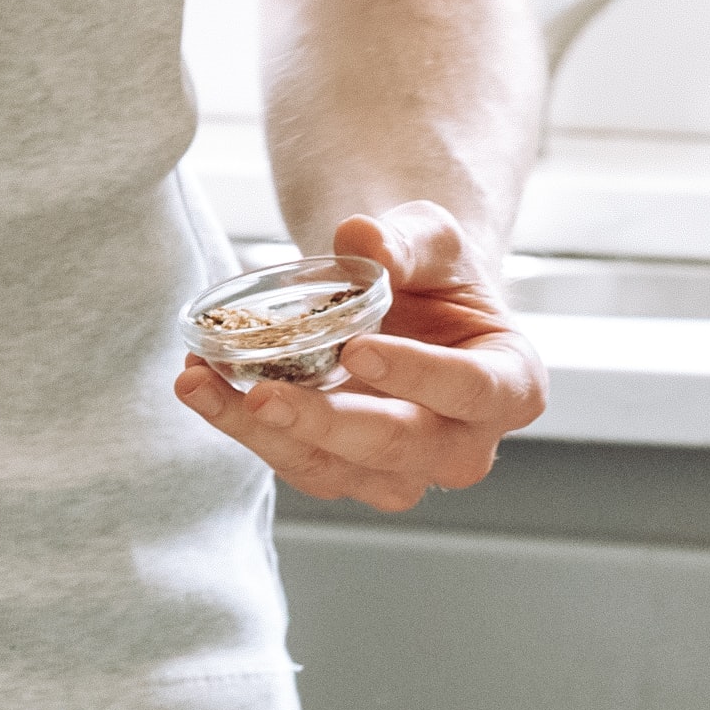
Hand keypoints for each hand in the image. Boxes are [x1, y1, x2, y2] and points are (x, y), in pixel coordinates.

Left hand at [174, 200, 542, 512]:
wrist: (403, 301)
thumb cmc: (432, 272)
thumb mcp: (431, 238)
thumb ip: (406, 239)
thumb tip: (360, 237)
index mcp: (510, 385)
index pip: (472, 389)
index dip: (420, 375)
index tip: (360, 348)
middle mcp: (462, 444)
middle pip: (399, 449)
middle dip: (327, 424)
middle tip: (266, 394)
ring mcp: (400, 470)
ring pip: (332, 470)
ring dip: (263, 432)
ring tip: (203, 381)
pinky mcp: (341, 472)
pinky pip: (289, 459)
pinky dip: (238, 423)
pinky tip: (198, 383)